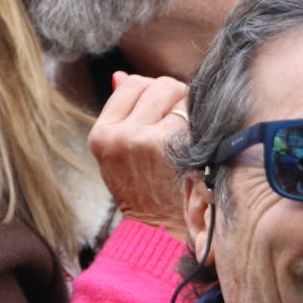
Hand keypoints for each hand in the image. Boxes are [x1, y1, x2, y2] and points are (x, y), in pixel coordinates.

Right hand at [88, 72, 188, 238]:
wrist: (156, 227)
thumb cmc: (139, 188)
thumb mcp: (114, 152)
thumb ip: (119, 113)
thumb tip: (120, 75)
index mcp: (101, 134)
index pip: (131, 84)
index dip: (150, 92)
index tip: (158, 112)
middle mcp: (121, 134)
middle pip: (157, 83)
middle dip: (172, 95)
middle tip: (176, 120)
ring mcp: (148, 139)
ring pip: (178, 93)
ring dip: (188, 106)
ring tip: (185, 131)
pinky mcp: (176, 146)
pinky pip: (195, 114)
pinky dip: (201, 123)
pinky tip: (196, 142)